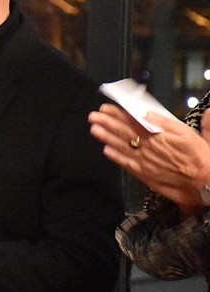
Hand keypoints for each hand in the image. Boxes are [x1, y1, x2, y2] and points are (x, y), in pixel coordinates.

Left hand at [89, 102, 209, 214]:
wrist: (205, 182)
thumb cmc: (200, 156)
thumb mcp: (187, 133)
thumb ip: (166, 121)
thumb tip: (148, 112)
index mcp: (157, 135)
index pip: (132, 121)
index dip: (117, 114)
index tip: (105, 108)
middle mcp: (147, 147)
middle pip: (123, 132)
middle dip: (106, 122)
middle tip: (92, 115)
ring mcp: (144, 161)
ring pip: (121, 146)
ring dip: (106, 137)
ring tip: (94, 128)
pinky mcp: (145, 174)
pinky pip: (126, 164)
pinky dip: (115, 157)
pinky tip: (106, 150)